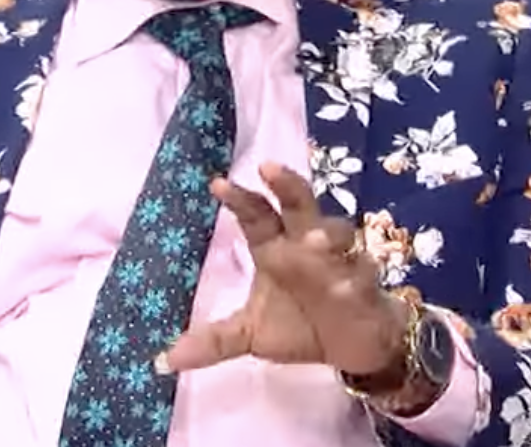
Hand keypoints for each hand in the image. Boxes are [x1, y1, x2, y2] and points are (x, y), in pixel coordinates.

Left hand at [156, 161, 409, 377]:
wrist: (353, 347)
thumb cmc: (300, 326)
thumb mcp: (252, 335)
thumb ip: (213, 341)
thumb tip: (164, 360)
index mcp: (275, 248)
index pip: (255, 216)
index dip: (238, 199)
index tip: (216, 184)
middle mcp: (306, 245)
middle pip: (298, 205)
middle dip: (287, 186)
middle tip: (270, 169)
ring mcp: (340, 261)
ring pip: (337, 232)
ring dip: (327, 233)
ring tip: (312, 240)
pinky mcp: (367, 285)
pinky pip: (364, 275)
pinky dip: (356, 278)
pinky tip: (348, 285)